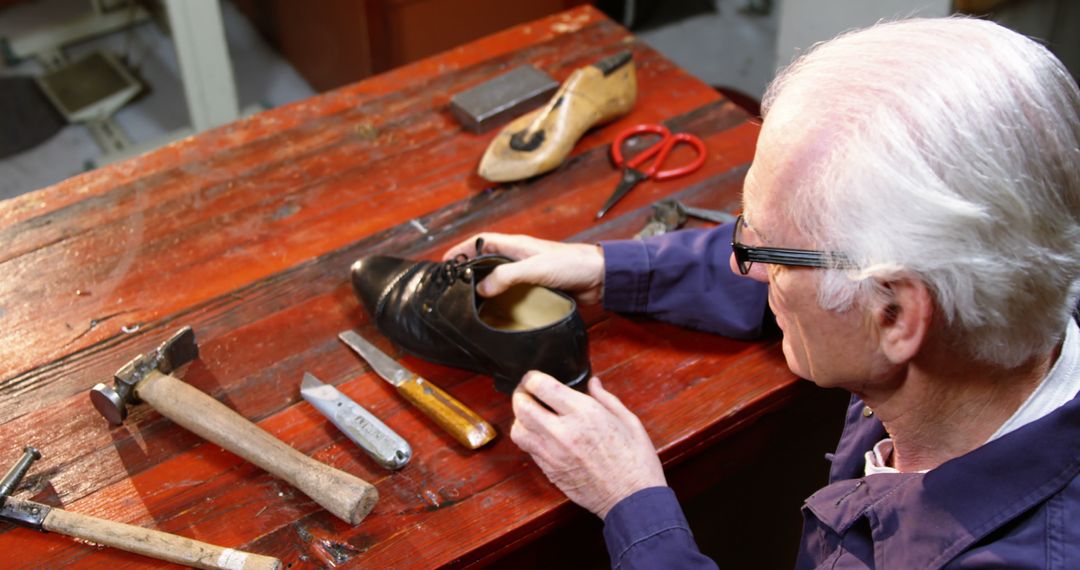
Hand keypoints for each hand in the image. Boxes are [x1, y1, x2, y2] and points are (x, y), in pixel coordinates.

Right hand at [442, 233, 604, 304]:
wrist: (600, 277)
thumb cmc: (572, 264)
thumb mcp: (535, 268)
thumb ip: (507, 276)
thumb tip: (482, 288)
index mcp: (515, 246)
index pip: (480, 242)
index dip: (462, 250)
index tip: (445, 262)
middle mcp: (519, 258)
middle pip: (486, 261)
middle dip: (469, 271)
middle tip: (453, 287)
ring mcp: (528, 273)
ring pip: (499, 279)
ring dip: (485, 288)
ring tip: (469, 302)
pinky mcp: (537, 288)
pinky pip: (513, 293)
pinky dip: (502, 300)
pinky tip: (496, 312)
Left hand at [510, 372, 666, 518]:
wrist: (632, 500)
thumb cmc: (636, 461)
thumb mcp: (629, 421)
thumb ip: (606, 398)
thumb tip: (593, 383)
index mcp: (584, 413)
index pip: (541, 386)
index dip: (532, 378)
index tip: (534, 378)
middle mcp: (563, 432)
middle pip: (521, 406)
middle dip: (520, 395)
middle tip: (527, 393)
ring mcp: (553, 454)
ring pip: (518, 430)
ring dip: (520, 419)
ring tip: (532, 415)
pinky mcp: (550, 471)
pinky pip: (528, 450)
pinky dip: (529, 439)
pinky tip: (542, 436)